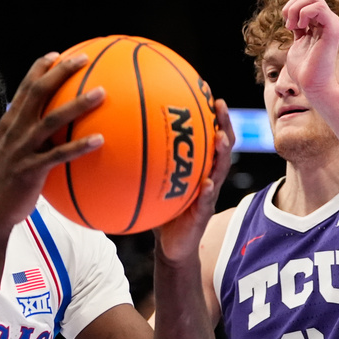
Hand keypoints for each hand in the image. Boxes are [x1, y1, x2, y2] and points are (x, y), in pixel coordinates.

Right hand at [0, 52, 104, 226]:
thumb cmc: (6, 185)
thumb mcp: (11, 156)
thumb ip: (28, 141)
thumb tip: (53, 136)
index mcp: (10, 124)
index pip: (24, 88)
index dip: (39, 68)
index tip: (57, 54)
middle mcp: (15, 131)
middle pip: (38, 92)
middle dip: (60, 72)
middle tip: (83, 58)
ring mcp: (22, 149)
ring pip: (52, 119)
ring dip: (77, 104)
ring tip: (101, 92)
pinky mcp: (30, 170)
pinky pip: (59, 155)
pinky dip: (79, 146)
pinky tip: (100, 140)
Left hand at [155, 98, 233, 263]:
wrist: (171, 246)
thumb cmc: (161, 210)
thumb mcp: (153, 184)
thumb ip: (143, 164)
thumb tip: (115, 138)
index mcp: (198, 167)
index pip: (208, 135)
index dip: (210, 115)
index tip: (207, 92)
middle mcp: (207, 177)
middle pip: (222, 146)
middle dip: (223, 124)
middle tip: (219, 105)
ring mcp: (208, 195)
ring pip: (220, 170)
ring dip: (222, 154)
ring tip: (220, 139)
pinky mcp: (203, 215)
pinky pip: (206, 202)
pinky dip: (206, 192)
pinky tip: (206, 184)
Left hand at [281, 0, 338, 99]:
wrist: (312, 84)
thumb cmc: (303, 69)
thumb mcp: (297, 42)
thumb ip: (297, 27)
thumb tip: (291, 15)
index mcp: (318, 23)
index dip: (291, 5)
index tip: (287, 25)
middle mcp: (326, 20)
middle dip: (292, 5)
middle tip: (288, 25)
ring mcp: (331, 23)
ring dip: (296, 9)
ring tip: (292, 27)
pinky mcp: (332, 28)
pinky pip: (318, 7)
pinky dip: (304, 13)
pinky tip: (300, 28)